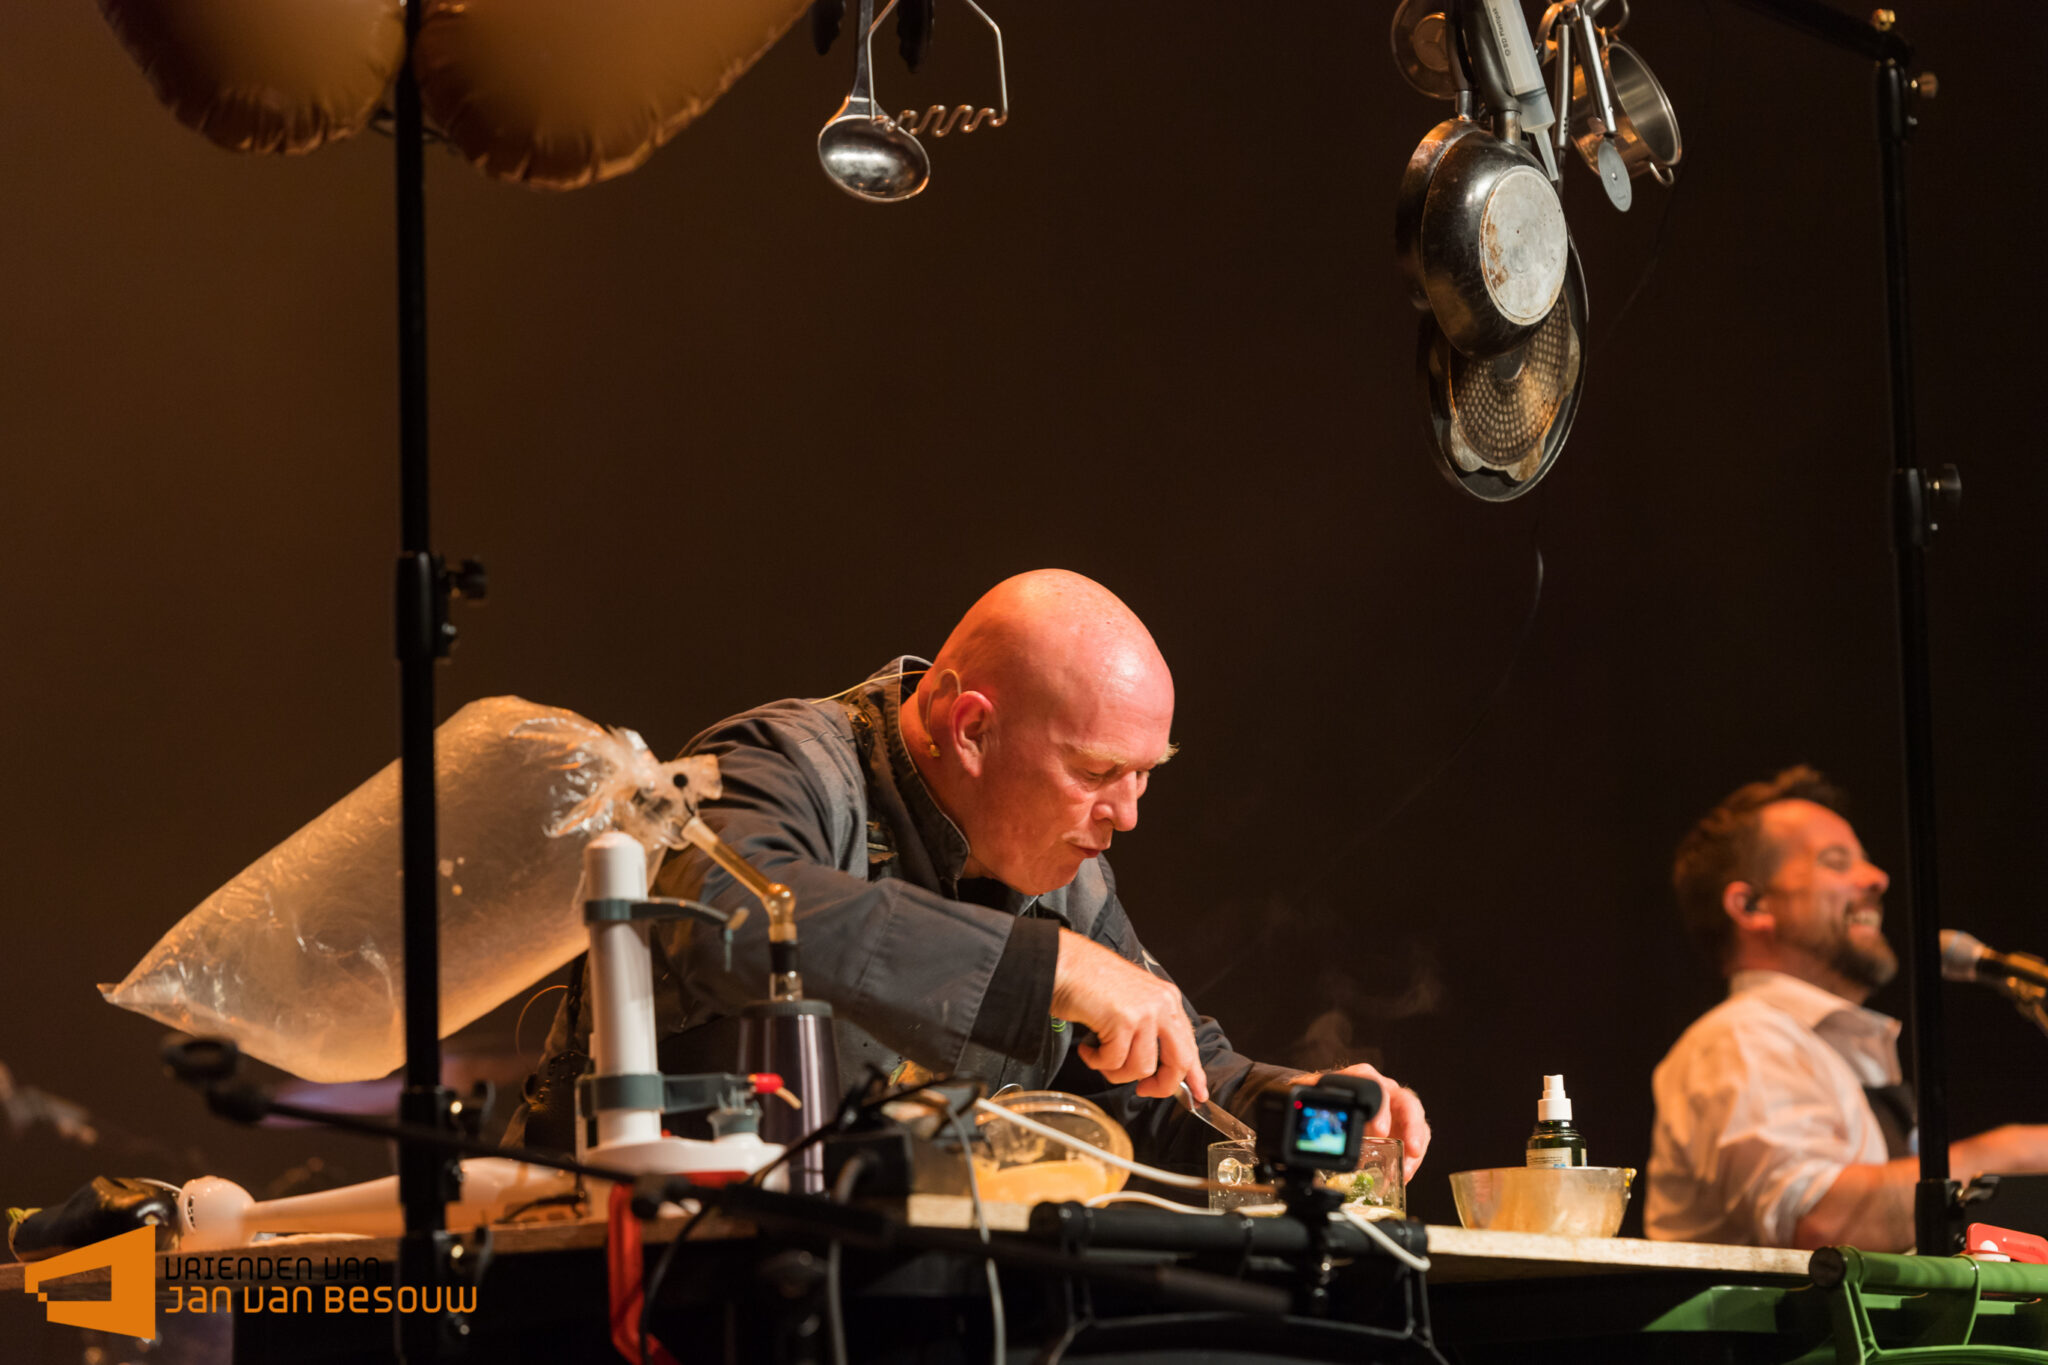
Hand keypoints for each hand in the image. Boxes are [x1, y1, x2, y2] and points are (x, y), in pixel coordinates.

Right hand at [1051, 931, 1207, 1101]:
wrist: (1063, 963)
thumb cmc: (1088, 980)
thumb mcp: (1131, 1002)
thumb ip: (1149, 1028)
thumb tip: (1157, 1067)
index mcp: (1167, 999)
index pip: (1189, 1044)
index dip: (1194, 1074)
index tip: (1198, 1093)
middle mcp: (1162, 1004)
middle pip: (1178, 1062)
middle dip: (1161, 1085)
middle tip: (1142, 1090)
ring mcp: (1145, 1012)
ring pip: (1142, 1068)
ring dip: (1116, 1071)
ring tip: (1099, 1056)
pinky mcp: (1124, 1021)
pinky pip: (1114, 1062)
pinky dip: (1096, 1062)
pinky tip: (1087, 1048)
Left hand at [1287, 1062, 1430, 1179]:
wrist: (1328, 1104)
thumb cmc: (1323, 1097)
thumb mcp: (1313, 1095)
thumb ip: (1309, 1098)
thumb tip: (1301, 1107)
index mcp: (1362, 1077)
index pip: (1375, 1084)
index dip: (1381, 1107)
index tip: (1380, 1130)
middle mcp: (1385, 1089)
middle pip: (1405, 1101)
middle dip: (1410, 1126)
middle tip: (1409, 1147)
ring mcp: (1396, 1108)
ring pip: (1416, 1120)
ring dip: (1417, 1144)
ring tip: (1408, 1167)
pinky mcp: (1403, 1126)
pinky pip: (1417, 1138)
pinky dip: (1413, 1157)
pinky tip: (1405, 1173)